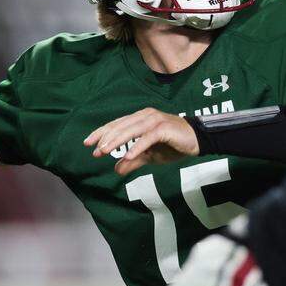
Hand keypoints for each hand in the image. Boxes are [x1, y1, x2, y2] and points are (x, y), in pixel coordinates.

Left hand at [84, 108, 199, 175]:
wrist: (197, 141)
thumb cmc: (173, 145)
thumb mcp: (150, 156)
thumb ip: (134, 160)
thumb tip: (117, 169)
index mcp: (139, 119)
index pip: (116, 125)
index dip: (101, 133)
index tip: (88, 144)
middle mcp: (145, 116)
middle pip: (120, 125)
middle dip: (106, 138)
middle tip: (95, 151)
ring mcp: (155, 120)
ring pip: (131, 129)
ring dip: (117, 141)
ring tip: (105, 151)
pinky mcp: (164, 128)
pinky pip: (148, 137)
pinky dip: (137, 146)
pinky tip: (127, 156)